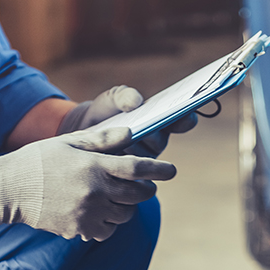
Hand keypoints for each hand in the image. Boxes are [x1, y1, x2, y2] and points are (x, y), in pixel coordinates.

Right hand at [0, 126, 175, 241]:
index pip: (137, 167)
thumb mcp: (69, 142)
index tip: (171, 171)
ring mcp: (87, 212)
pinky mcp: (79, 229)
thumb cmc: (39, 160)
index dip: (158, 169)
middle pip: (138, 194)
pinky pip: (108, 230)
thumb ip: (103, 139)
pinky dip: (110, 223)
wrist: (8, 190)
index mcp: (93, 165)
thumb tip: (132, 133)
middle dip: (147, 189)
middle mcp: (94, 190)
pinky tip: (101, 212)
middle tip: (145, 185)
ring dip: (127, 206)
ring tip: (116, 197)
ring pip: (125, 214)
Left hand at [57, 85, 196, 157]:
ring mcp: (143, 160)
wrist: (82, 131)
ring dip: (133, 148)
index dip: (186, 120)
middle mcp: (155, 143)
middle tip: (144, 128)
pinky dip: (120, 160)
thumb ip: (124, 95)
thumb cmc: (104, 112)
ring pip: (144, 157)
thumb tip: (136, 102)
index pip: (181, 121)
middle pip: (160, 141)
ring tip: (118, 142)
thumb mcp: (112, 99)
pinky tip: (110, 152)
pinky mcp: (128, 174)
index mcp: (160, 123)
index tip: (187, 116)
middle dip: (151, 134)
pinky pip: (130, 171)